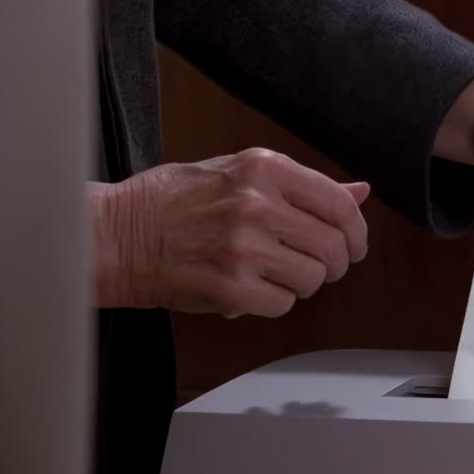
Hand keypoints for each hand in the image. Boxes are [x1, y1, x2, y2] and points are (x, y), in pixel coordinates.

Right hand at [90, 148, 369, 317]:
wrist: (113, 235)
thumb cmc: (172, 201)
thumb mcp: (238, 172)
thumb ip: (301, 185)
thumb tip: (360, 191)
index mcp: (263, 169)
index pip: (339, 204)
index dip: (356, 231)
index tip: (354, 244)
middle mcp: (257, 204)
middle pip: (333, 246)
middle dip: (335, 263)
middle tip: (320, 267)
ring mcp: (243, 248)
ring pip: (313, 278)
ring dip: (301, 283)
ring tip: (271, 273)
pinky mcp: (229, 288)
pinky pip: (283, 304)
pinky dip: (272, 302)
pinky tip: (248, 288)